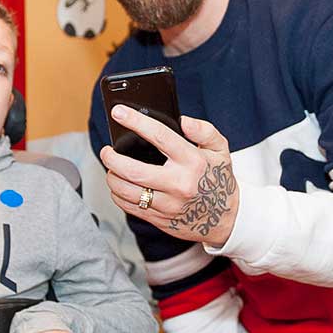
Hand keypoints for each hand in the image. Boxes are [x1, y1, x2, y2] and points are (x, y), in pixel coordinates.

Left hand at [100, 111, 239, 246]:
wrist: (225, 220)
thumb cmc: (218, 180)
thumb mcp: (220, 150)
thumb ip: (204, 131)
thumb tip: (183, 121)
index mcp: (192, 162)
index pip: (160, 137)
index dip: (136, 122)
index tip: (119, 112)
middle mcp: (179, 184)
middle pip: (134, 170)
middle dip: (112, 158)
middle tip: (106, 150)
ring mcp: (168, 204)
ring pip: (127, 191)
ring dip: (112, 177)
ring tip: (111, 168)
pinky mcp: (160, 219)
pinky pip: (130, 207)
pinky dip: (118, 194)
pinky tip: (120, 185)